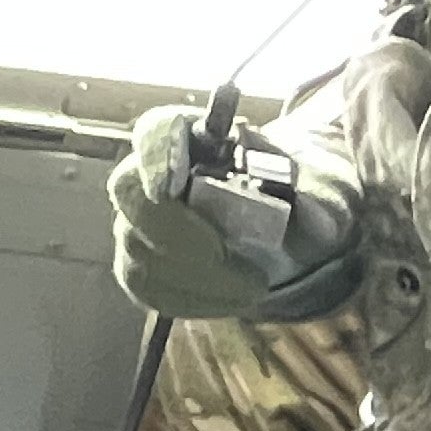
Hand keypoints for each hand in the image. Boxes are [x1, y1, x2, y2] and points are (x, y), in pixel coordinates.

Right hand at [107, 103, 354, 320]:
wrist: (278, 232)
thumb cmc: (282, 194)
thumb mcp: (300, 181)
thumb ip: (290, 177)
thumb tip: (279, 178)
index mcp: (183, 134)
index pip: (154, 132)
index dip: (155, 156)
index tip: (171, 187)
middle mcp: (144, 173)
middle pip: (130, 194)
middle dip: (178, 233)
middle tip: (229, 257)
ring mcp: (132, 223)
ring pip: (138, 249)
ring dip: (197, 277)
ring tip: (253, 286)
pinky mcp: (135, 266)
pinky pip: (147, 287)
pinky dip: (193, 299)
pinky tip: (231, 298)